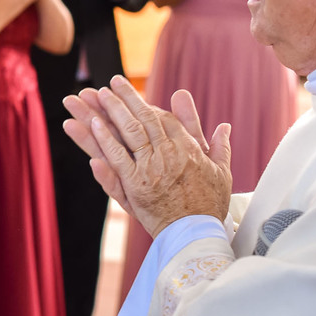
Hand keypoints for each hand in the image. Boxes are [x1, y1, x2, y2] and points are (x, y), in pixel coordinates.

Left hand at [81, 76, 230, 236]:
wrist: (197, 232)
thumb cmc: (209, 204)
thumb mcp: (221, 171)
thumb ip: (218, 146)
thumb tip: (223, 126)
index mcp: (188, 148)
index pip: (162, 118)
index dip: (145, 104)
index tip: (132, 93)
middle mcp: (168, 153)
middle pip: (143, 119)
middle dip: (125, 98)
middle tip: (111, 83)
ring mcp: (150, 168)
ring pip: (128, 132)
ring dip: (110, 111)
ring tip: (94, 95)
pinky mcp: (136, 184)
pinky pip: (117, 157)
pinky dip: (104, 140)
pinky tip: (92, 124)